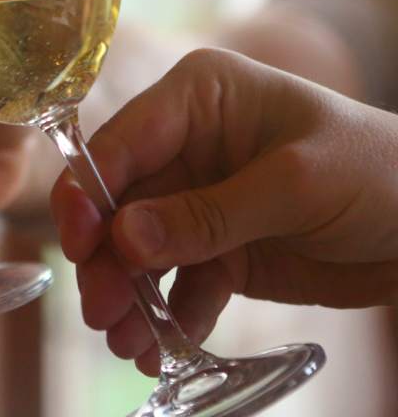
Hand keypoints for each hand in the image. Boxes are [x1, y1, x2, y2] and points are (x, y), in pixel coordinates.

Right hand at [50, 48, 397, 374]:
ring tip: (126, 341)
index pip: (123, 141)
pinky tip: (156, 350)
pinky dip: (165, 317)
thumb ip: (209, 214)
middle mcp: (188, 144)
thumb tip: (124, 239)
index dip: (91, 191)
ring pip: (140, 249)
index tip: (79, 244)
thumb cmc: (380, 172)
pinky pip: (178, 283)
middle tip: (101, 309)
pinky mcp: (218, 248)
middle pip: (120, 202)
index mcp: (199, 97)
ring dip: (129, 296)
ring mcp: (199, 198)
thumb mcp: (296, 186)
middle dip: (107, 258)